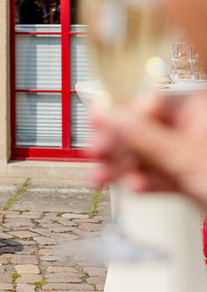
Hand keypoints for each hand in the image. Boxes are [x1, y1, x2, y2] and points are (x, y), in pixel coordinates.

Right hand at [90, 92, 206, 210]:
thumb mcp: (185, 159)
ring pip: (148, 155)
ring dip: (123, 168)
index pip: (150, 102)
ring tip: (103, 178)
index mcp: (200, 110)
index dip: (120, 115)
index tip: (97, 124)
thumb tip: (110, 115)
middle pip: (144, 129)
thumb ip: (144, 137)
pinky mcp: (190, 178)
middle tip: (96, 154)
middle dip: (117, 146)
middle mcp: (195, 128)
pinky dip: (145, 183)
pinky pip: (159, 175)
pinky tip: (136, 188)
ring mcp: (193, 154)